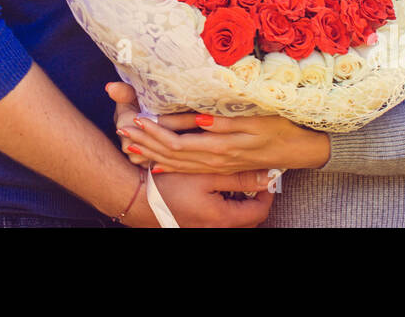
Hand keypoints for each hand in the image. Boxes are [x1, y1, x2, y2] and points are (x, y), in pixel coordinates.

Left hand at [111, 90, 330, 175]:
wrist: (301, 148)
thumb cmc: (280, 127)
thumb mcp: (256, 121)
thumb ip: (225, 122)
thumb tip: (197, 118)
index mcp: (220, 147)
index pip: (179, 142)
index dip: (156, 131)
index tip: (136, 118)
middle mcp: (215, 160)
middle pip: (172, 154)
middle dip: (146, 142)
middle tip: (123, 129)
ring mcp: (218, 165)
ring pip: (178, 163)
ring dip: (153, 153)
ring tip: (130, 143)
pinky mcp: (222, 166)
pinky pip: (190, 169)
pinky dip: (170, 165)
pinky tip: (156, 164)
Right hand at [145, 169, 275, 227]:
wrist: (138, 198)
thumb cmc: (170, 185)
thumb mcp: (207, 174)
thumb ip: (239, 177)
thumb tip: (266, 177)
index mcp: (223, 218)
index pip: (260, 211)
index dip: (267, 193)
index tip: (266, 177)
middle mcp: (216, 230)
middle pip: (249, 219)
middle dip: (254, 199)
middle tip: (251, 179)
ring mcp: (205, 230)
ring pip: (234, 219)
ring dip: (238, 202)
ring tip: (230, 182)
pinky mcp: (196, 226)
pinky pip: (219, 219)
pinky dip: (223, 206)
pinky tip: (213, 190)